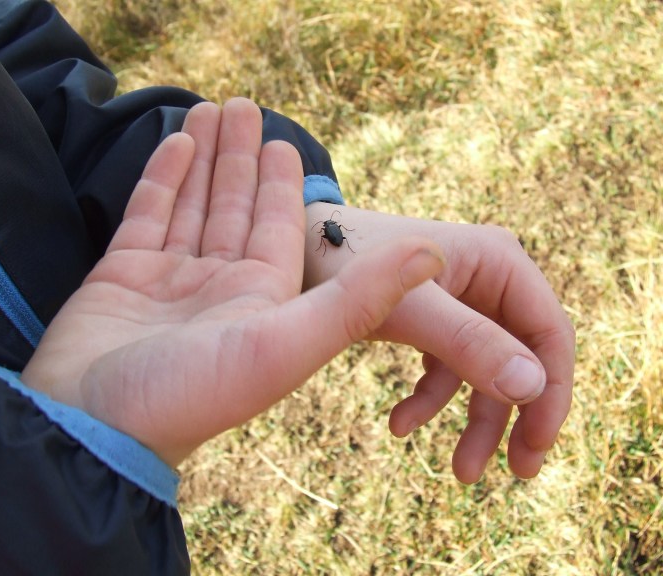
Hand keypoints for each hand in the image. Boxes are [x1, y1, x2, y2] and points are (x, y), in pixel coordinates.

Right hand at [21, 99, 444, 466]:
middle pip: (236, 207)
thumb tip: (434, 255)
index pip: (279, 226)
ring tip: (210, 110)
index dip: (284, 182)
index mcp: (262, 300)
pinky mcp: (121, 276)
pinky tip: (177, 145)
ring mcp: (169, 280)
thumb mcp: (286, 345)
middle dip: (240, 156)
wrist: (95, 429)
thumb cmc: (192, 395)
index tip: (285, 139)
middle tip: (243, 104)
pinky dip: (163, 180)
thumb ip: (358, 298)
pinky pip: (148, 215)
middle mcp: (219, 287)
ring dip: (205, 158)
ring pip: (194, 205)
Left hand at [304, 204, 574, 482]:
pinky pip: (448, 368)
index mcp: (499, 260)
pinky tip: (399, 424)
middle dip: (518, 415)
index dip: (551, 392)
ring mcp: (463, 299)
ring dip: (475, 421)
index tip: (536, 446)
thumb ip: (466, 343)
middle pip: (523, 356)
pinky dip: (429, 399)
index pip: (549, 332)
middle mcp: (489, 278)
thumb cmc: (346, 263)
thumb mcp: (406, 309)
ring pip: (486, 370)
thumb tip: (532, 386)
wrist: (294, 248)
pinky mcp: (436, 319)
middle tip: (517, 472)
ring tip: (460, 472)